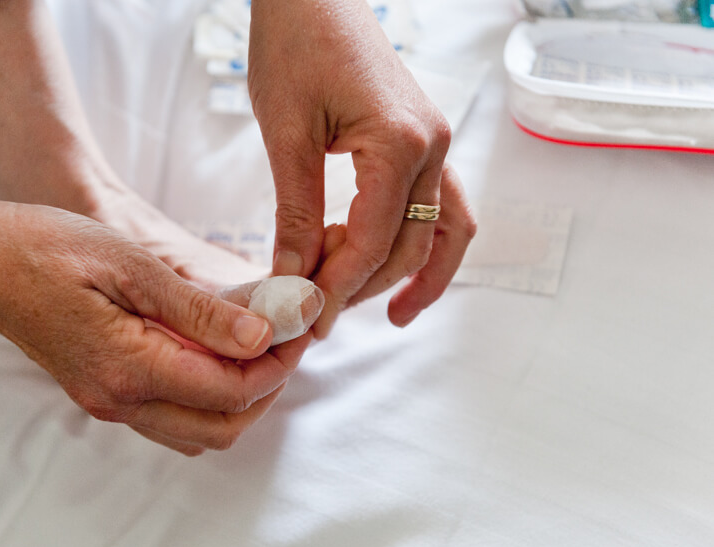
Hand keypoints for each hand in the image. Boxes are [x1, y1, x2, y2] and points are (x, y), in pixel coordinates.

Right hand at [0, 197, 304, 454]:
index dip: (276, 364)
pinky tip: (212, 351)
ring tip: (255, 344)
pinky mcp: (101, 392)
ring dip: (238, 397)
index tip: (295, 327)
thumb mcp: (132, 266)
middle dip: (265, 388)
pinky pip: (169, 416)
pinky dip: (204, 394)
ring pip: (197, 430)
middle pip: (221, 427)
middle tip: (283, 340)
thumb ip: (199, 311)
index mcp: (129, 367)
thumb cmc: (47, 248)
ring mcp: (107, 402)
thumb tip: (260, 336)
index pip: (231, 391)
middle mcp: (118, 399)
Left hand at [248, 0, 472, 334]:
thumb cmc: (295, 45)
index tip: (306, 313)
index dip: (338, 285)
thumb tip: (293, 277)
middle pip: (411, 245)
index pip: (373, 241)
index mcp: (400, 143)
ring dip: (417, 276)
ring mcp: (436, 143)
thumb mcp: (287, 135)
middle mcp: (432, 146)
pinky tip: (398, 267)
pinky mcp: (425, 141)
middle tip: (323, 313)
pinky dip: (426, 242)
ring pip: (444, 231)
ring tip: (393, 316)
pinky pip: (442, 205)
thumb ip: (294, 212)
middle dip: (367, 287)